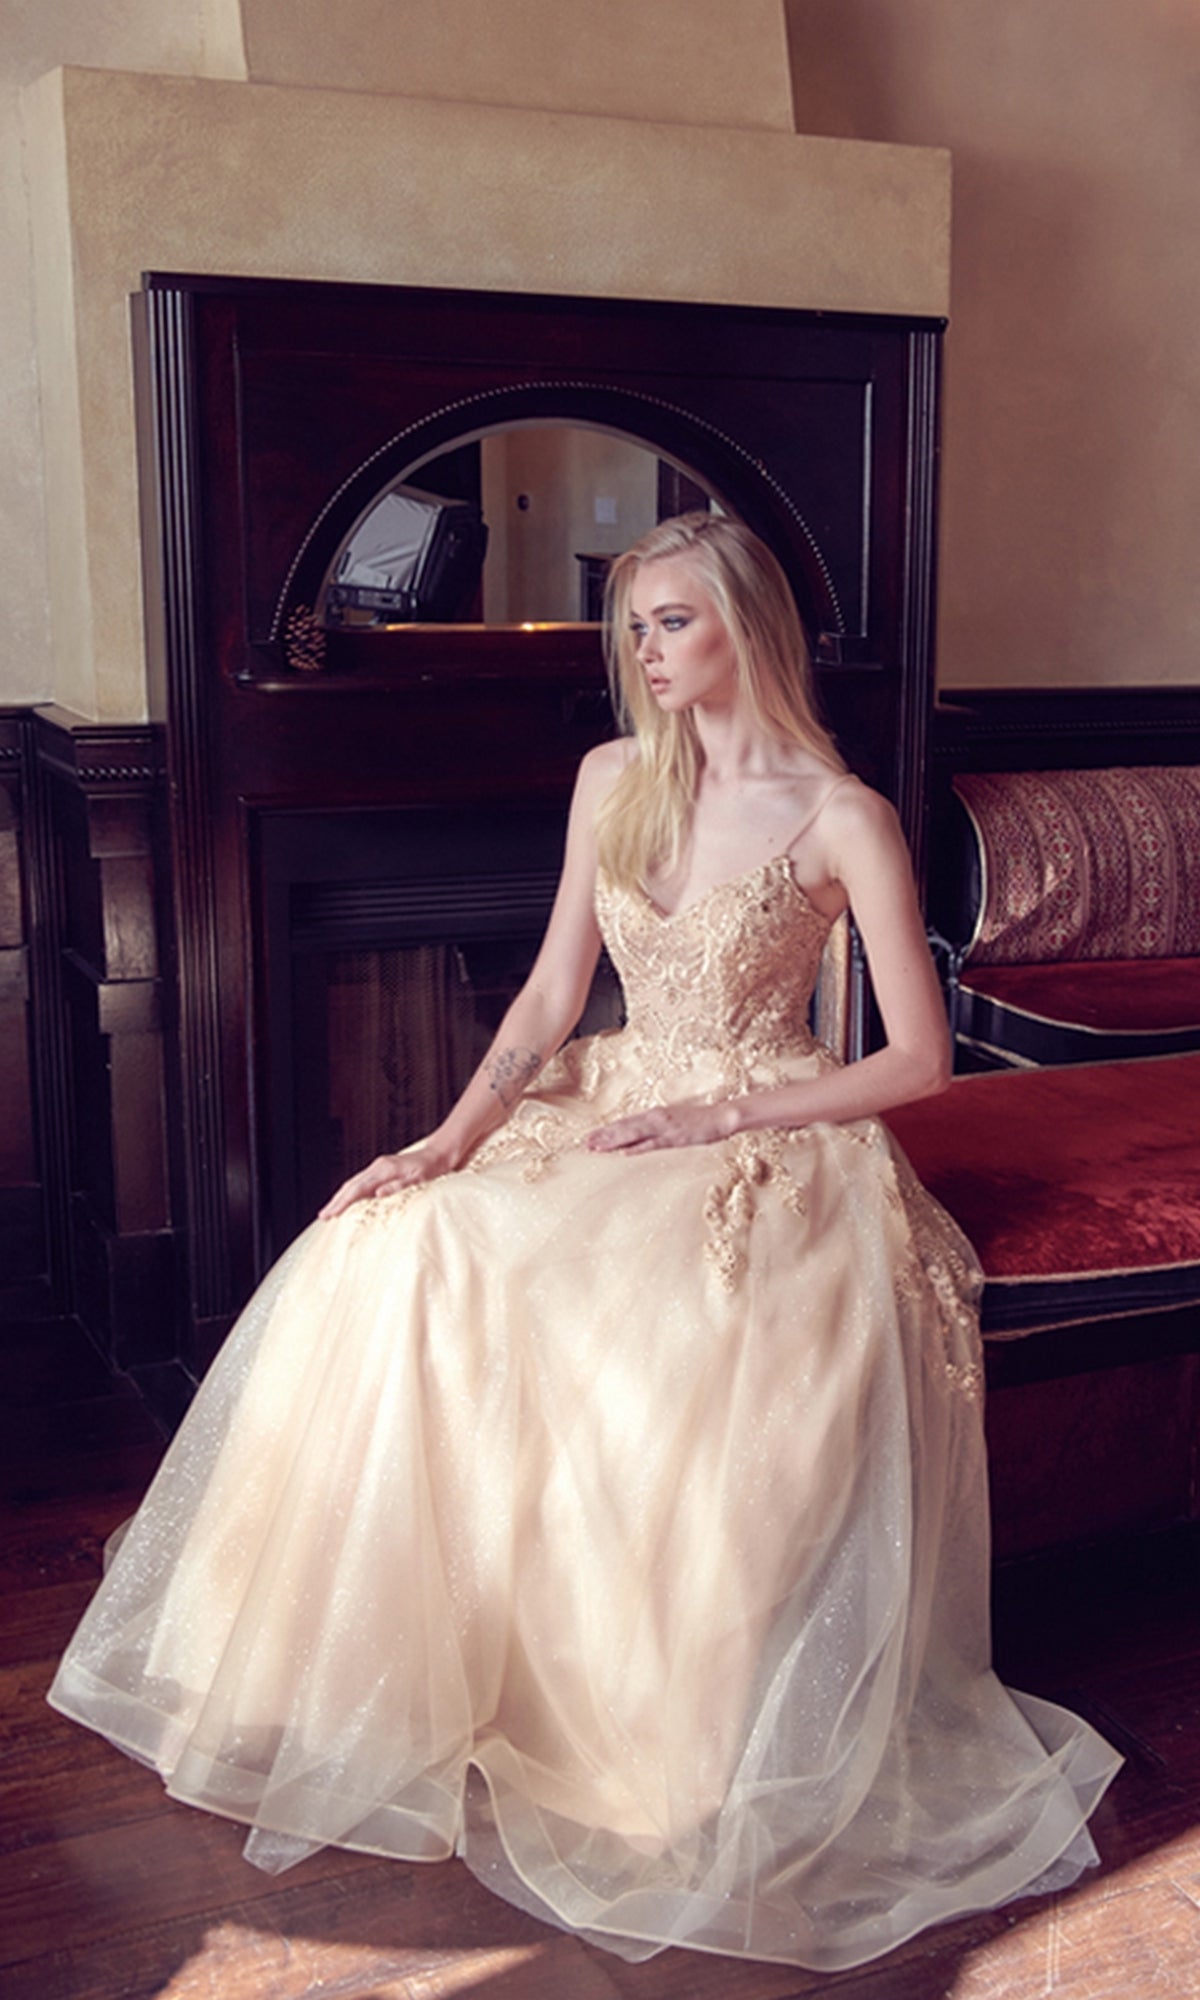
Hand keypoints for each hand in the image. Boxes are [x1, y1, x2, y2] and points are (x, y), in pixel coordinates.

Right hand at [319, 1144, 453, 1217]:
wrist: (439, 1154)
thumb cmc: (432, 1169)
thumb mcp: (419, 1179)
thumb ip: (399, 1186)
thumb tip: (378, 1193)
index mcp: (384, 1170)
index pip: (357, 1188)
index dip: (342, 1203)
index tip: (330, 1214)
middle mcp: (378, 1167)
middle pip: (351, 1185)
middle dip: (336, 1201)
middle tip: (323, 1216)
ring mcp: (379, 1168)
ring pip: (355, 1183)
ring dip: (342, 1197)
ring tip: (331, 1211)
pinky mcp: (383, 1171)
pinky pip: (363, 1183)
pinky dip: (352, 1193)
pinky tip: (350, 1201)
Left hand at [585, 1099, 740, 1154]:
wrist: (721, 1117)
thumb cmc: (698, 1120)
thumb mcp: (673, 1121)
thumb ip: (656, 1128)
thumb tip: (639, 1139)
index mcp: (655, 1115)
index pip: (625, 1123)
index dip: (607, 1130)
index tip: (590, 1137)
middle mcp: (656, 1118)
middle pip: (624, 1128)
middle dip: (604, 1136)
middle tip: (585, 1144)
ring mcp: (665, 1128)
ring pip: (633, 1135)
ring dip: (614, 1141)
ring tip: (597, 1148)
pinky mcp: (676, 1138)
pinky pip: (653, 1145)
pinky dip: (638, 1148)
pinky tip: (624, 1153)